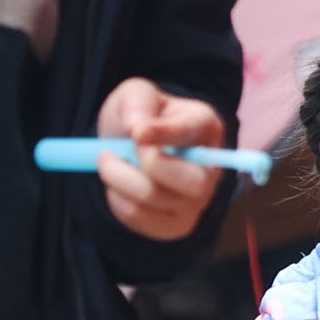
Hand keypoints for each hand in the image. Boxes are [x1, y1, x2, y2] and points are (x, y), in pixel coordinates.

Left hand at [96, 79, 227, 240]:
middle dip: (142, 165)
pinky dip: (117, 201)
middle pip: (190, 182)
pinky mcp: (177, 225)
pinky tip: (118, 186)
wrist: (129, 147)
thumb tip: (138, 127)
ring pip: (154, 198)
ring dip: (117, 179)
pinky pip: (139, 218)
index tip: (137, 132)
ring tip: (109, 163)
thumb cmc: (140, 117)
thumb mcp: (136, 93)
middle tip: (111, 151)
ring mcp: (197, 202)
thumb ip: (138, 101)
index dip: (164, 134)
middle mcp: (211, 170)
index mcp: (207, 127)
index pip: (191, 134)